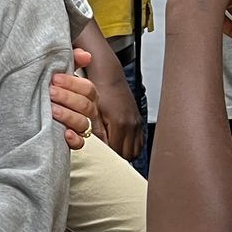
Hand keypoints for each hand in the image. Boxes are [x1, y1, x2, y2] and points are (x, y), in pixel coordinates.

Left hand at [49, 53, 98, 150]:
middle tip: (51, 92)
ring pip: (83, 123)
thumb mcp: (57, 71)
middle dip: (67, 97)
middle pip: (85, 105)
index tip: (54, 78)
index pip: (88, 89)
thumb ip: (71, 60)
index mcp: (85, 93)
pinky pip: (80, 143)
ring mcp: (79, 125)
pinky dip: (74, 139)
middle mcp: (85, 110)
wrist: (28, 109)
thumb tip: (85, 55)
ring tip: (52, 110)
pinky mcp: (72, 140)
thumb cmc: (48, 87)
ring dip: (68, 116)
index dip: (72, 83)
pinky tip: (65, 133)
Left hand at [82, 46, 145, 160]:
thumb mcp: (93, 111)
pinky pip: (139, 142)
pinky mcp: (139, 121)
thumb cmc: (97, 89)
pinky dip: (131, 146)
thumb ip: (95, 131)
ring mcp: (137, 123)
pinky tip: (120, 142)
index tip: (98, 157)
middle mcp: (131, 125)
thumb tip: (93, 147)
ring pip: (134, 150)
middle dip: (115, 157)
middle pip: (126, 154)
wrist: (109, 74)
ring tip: (112, 150)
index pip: (114, 151)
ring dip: (124, 152)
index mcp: (119, 123)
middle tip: (103, 156)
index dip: (105, 156)